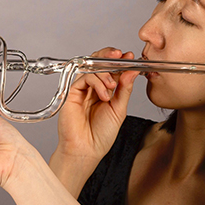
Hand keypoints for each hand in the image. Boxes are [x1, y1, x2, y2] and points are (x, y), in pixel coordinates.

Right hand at [55, 47, 138, 166]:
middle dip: (109, 56)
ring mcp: (82, 89)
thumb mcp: (119, 109)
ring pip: (91, 67)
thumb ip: (125, 89)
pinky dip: (97, 82)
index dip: (120, 61)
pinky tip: (103, 94)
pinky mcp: (72, 92)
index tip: (130, 56)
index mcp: (106, 91)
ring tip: (112, 86)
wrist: (87, 149)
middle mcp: (93, 88)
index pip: (112, 69)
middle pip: (98, 62)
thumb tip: (132, 71)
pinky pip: (84, 77)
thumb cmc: (101, 135)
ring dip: (105, 72)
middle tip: (120, 55)